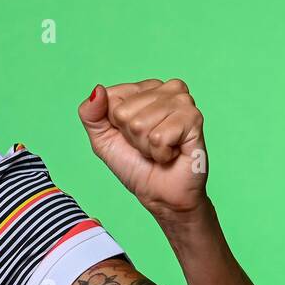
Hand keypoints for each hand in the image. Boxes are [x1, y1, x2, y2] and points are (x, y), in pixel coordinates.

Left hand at [77, 78, 208, 220]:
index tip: (131, 136)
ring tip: (159, 149)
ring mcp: (183, 101)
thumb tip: (97, 90)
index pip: (111, 97)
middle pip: (124, 112)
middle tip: (147, 146)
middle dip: (132, 137)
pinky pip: (158, 137)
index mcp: (144, 88)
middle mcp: (166, 89)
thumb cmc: (135, 164)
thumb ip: (91, 113)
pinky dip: (160, 153)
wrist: (162, 195)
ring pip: (140, 124)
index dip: (115, 124)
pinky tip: (172, 153)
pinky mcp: (194, 119)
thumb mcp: (102, 139)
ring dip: (145, 146)